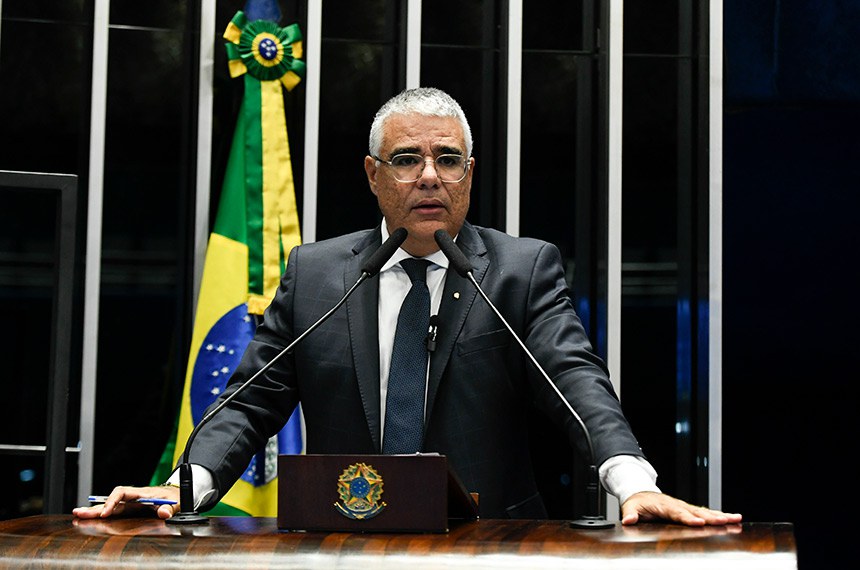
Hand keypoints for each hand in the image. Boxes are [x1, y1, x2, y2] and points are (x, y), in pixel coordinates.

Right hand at [72, 485, 180, 519]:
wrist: (177, 495)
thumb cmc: (175, 497)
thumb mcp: (176, 503)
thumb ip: (170, 508)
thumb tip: (163, 513)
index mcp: (142, 493)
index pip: (122, 492)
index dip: (112, 501)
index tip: (105, 513)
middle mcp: (133, 497)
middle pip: (111, 500)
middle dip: (95, 506)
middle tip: (79, 512)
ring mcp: (130, 503)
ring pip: (110, 506)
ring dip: (95, 510)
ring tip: (78, 515)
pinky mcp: (130, 509)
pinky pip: (114, 512)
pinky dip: (102, 514)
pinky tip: (90, 518)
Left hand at [620, 491, 742, 525]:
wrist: (641, 493)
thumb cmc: (637, 502)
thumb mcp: (630, 507)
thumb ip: (630, 514)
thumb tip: (628, 519)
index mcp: (664, 505)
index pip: (677, 512)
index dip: (688, 518)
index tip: (699, 522)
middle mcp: (677, 504)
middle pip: (696, 511)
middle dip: (711, 516)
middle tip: (725, 521)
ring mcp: (684, 506)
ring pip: (704, 511)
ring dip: (720, 515)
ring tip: (735, 519)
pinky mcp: (689, 509)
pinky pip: (705, 512)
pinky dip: (718, 515)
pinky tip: (731, 519)